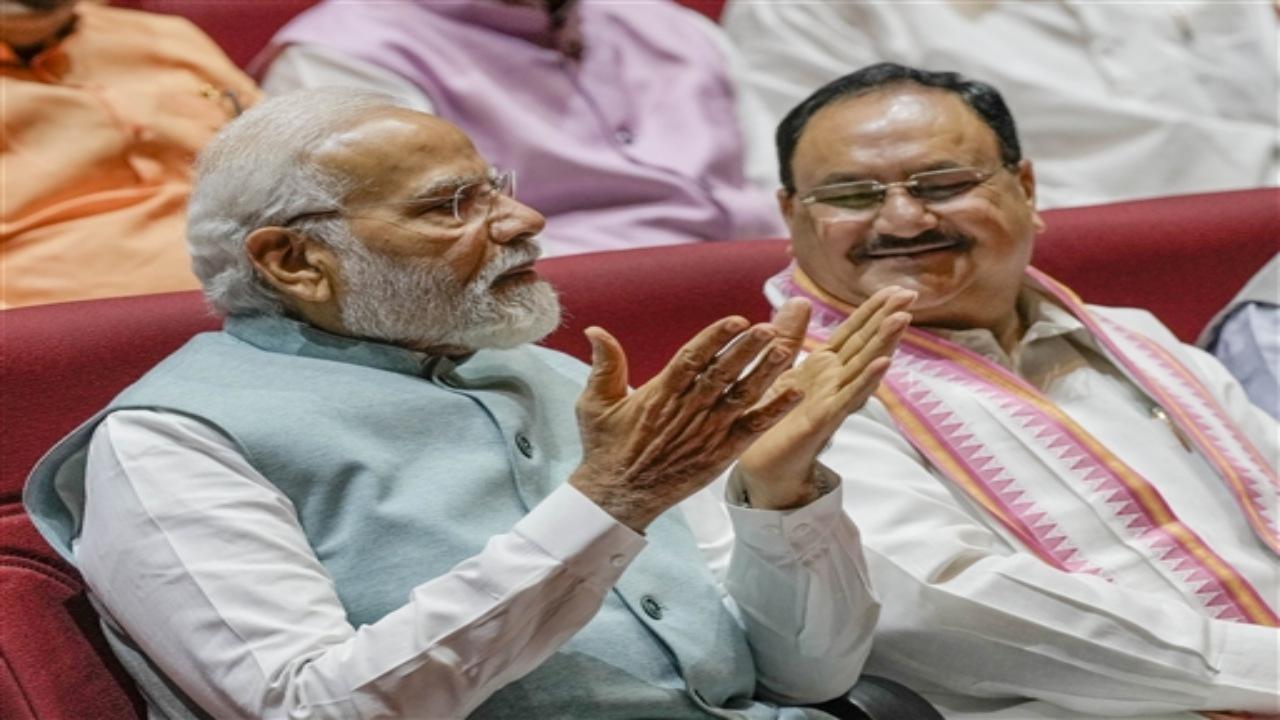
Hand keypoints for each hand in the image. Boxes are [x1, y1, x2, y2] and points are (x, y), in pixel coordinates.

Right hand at [569, 308, 809, 531]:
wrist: (617, 496)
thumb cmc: (606, 447)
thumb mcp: (595, 403)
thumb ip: (604, 365)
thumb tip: (594, 330)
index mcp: (660, 393)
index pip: (692, 358)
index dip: (716, 338)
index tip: (737, 321)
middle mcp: (687, 410)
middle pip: (723, 373)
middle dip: (748, 350)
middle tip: (770, 328)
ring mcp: (706, 432)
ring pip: (742, 397)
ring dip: (765, 374)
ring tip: (785, 350)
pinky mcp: (720, 453)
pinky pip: (752, 429)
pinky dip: (774, 411)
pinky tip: (794, 393)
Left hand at [736, 286, 915, 509]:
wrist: (761, 466)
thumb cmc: (772, 418)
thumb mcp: (777, 368)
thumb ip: (790, 335)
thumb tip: (801, 299)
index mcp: (824, 367)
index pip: (853, 333)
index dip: (873, 311)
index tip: (896, 288)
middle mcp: (835, 382)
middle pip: (865, 345)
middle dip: (887, 320)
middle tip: (911, 295)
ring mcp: (832, 401)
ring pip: (863, 368)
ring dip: (884, 344)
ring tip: (903, 320)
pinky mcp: (822, 421)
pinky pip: (847, 398)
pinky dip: (865, 380)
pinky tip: (882, 364)